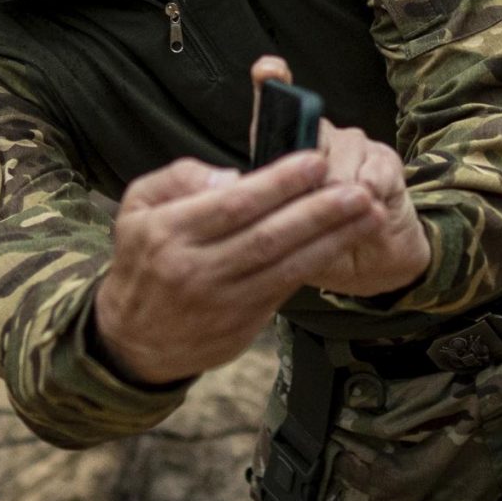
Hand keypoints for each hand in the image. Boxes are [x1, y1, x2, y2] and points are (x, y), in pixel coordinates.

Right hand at [92, 152, 385, 384]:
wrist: (132, 340)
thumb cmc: (143, 260)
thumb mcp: (137, 207)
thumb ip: (180, 178)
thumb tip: (233, 175)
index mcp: (168, 233)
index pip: (234, 204)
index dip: (279, 183)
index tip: (316, 161)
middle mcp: (196, 269)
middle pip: (268, 237)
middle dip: (319, 211)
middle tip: (359, 190)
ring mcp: (221, 302)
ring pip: (286, 266)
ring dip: (333, 239)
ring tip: (369, 214)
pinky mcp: (241, 326)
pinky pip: (285, 289)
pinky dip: (316, 264)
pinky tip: (344, 243)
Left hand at [249, 55, 429, 299]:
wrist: (372, 264)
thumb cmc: (318, 245)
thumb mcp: (281, 235)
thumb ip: (263, 210)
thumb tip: (241, 191)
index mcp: (287, 151)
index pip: (274, 107)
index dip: (272, 82)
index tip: (268, 70)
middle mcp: (319, 139)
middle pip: (312, 132)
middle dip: (310, 171)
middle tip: (311, 201)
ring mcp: (354, 146)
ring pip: (341, 154)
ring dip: (341, 190)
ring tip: (343, 214)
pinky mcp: (384, 160)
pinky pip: (372, 170)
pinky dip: (369, 194)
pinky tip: (370, 209)